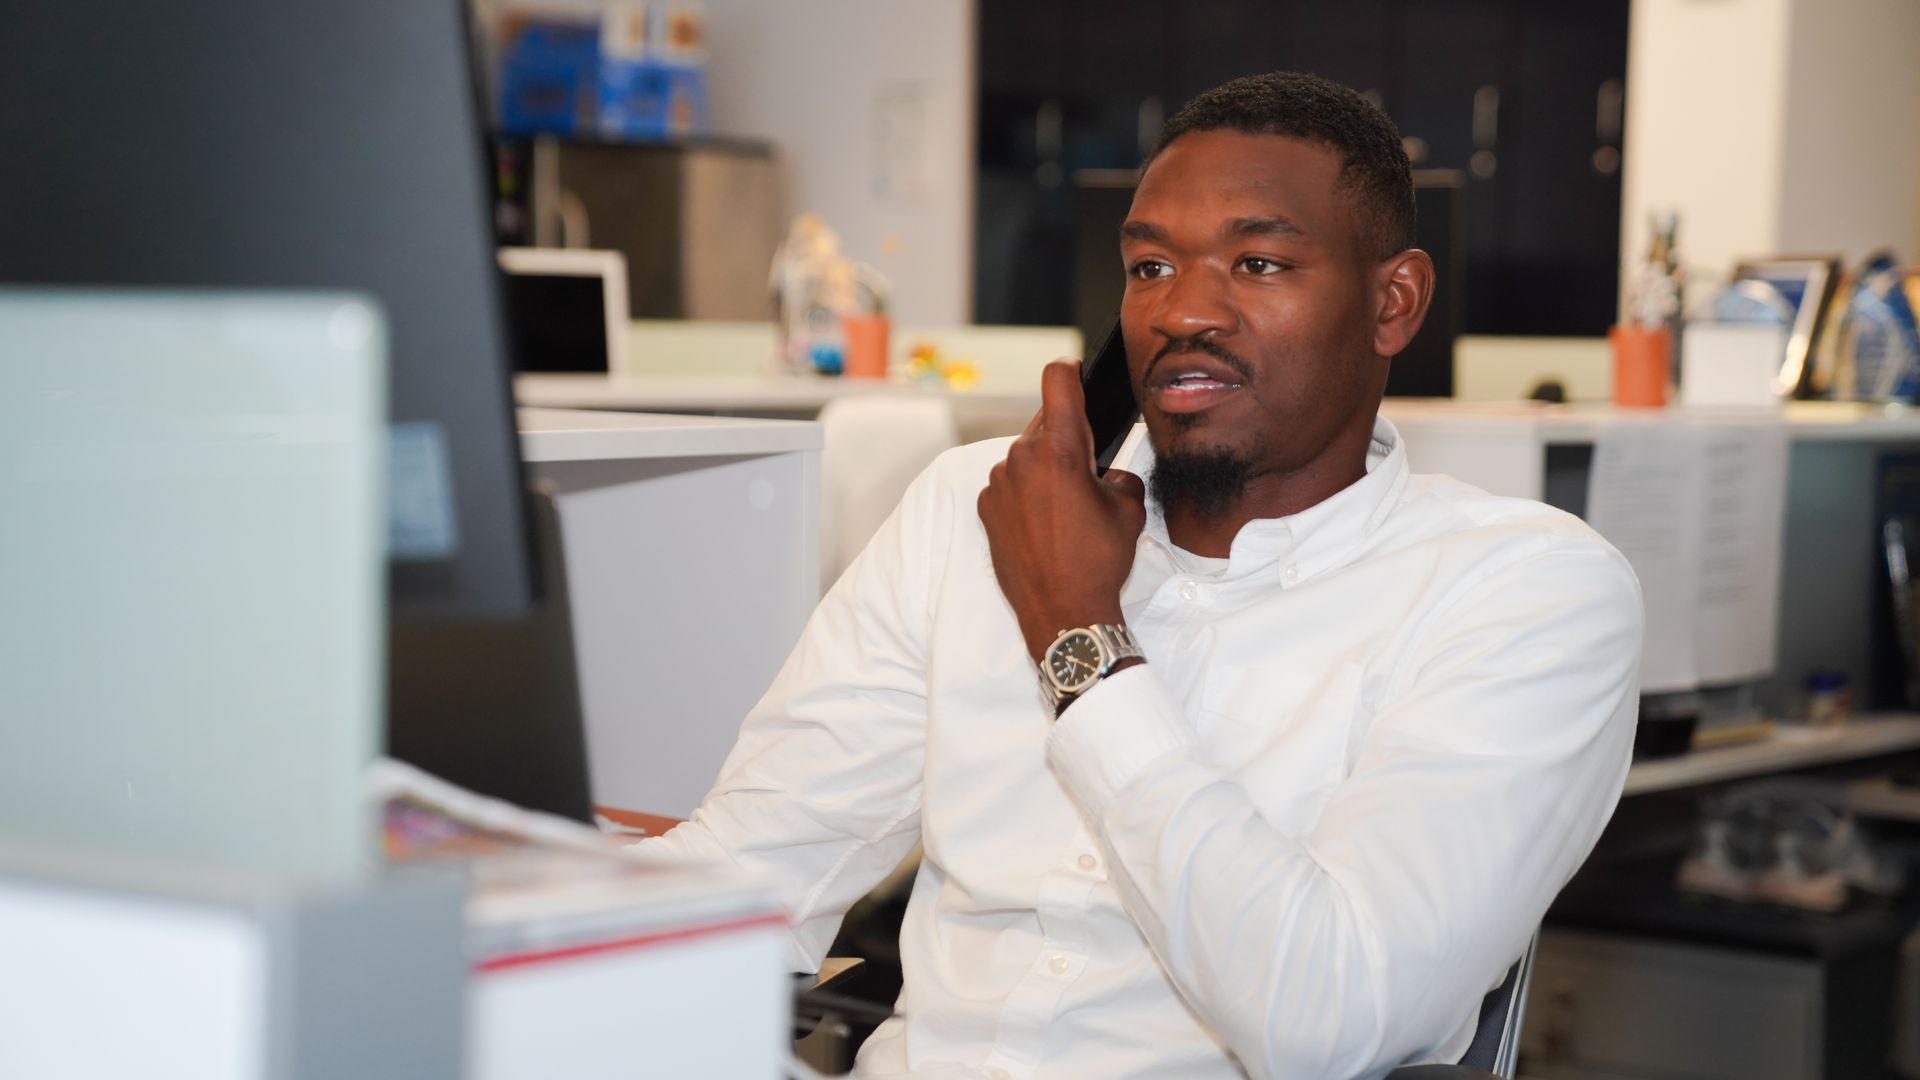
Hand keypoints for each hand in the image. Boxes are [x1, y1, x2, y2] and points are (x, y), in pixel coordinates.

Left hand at [978, 359, 1146, 661]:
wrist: (1062, 611)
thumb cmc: (1097, 562)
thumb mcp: (1129, 508)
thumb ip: (1118, 473)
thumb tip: (1105, 471)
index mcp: (1060, 450)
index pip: (1056, 381)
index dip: (1068, 372)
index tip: (1073, 375)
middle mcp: (1021, 459)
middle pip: (1045, 424)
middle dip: (1066, 438)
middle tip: (1086, 473)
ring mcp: (998, 483)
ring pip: (1026, 456)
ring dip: (1044, 468)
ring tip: (1065, 508)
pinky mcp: (985, 506)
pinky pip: (1009, 484)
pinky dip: (1026, 493)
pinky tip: (1044, 523)